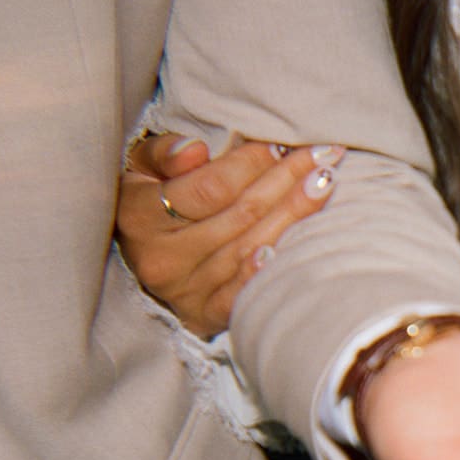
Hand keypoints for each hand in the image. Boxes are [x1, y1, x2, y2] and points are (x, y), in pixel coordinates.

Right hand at [117, 134, 341, 337]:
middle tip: (324, 157)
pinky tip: (302, 245)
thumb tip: (194, 150)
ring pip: (251, 248)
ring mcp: (185, 292)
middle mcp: (162, 258)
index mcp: (139, 216)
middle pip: (241, 216)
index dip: (251, 164)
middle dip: (286, 181)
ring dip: (294, 214)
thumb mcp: (140, 167)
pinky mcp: (204, 315)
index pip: (210, 188)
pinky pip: (244, 295)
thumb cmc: (148, 198)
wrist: (135, 255)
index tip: (281, 144)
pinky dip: (270, 269)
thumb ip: (163, 153)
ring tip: (325, 183)